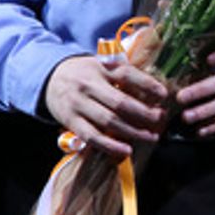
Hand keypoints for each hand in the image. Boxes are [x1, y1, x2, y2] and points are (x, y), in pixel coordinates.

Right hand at [44, 53, 169, 156]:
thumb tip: (153, 88)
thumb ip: (123, 73)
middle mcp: (89, 85)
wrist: (50, 78)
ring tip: (151, 136)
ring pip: (109, 121)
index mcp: (101, 67)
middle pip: (120, 102)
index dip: (148, 85)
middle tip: (161, 119)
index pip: (127, 75)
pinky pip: (92, 136)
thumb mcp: (103, 64)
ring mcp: (79, 104)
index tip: (164, 95)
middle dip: (144, 113)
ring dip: (133, 131)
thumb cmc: (86, 72)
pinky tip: (126, 150)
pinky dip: (110, 145)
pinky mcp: (71, 121)